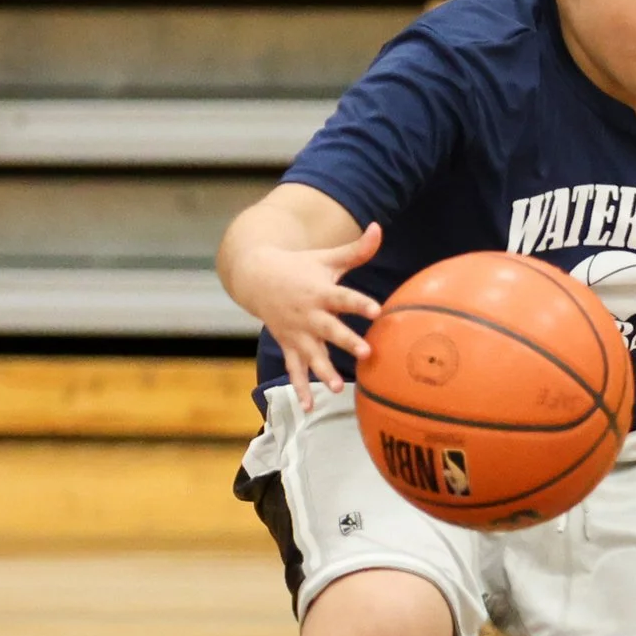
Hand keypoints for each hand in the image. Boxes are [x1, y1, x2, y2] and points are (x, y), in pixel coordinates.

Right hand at [236, 223, 383, 410]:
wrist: (256, 277)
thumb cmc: (299, 266)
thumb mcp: (326, 257)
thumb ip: (356, 249)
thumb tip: (380, 227)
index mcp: (320, 292)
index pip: (343, 298)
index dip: (360, 303)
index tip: (377, 310)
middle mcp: (308, 315)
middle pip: (330, 330)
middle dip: (346, 341)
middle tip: (366, 353)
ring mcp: (297, 333)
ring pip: (311, 354)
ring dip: (322, 371)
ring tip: (335, 388)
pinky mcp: (289, 345)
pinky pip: (294, 369)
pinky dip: (300, 389)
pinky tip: (309, 407)